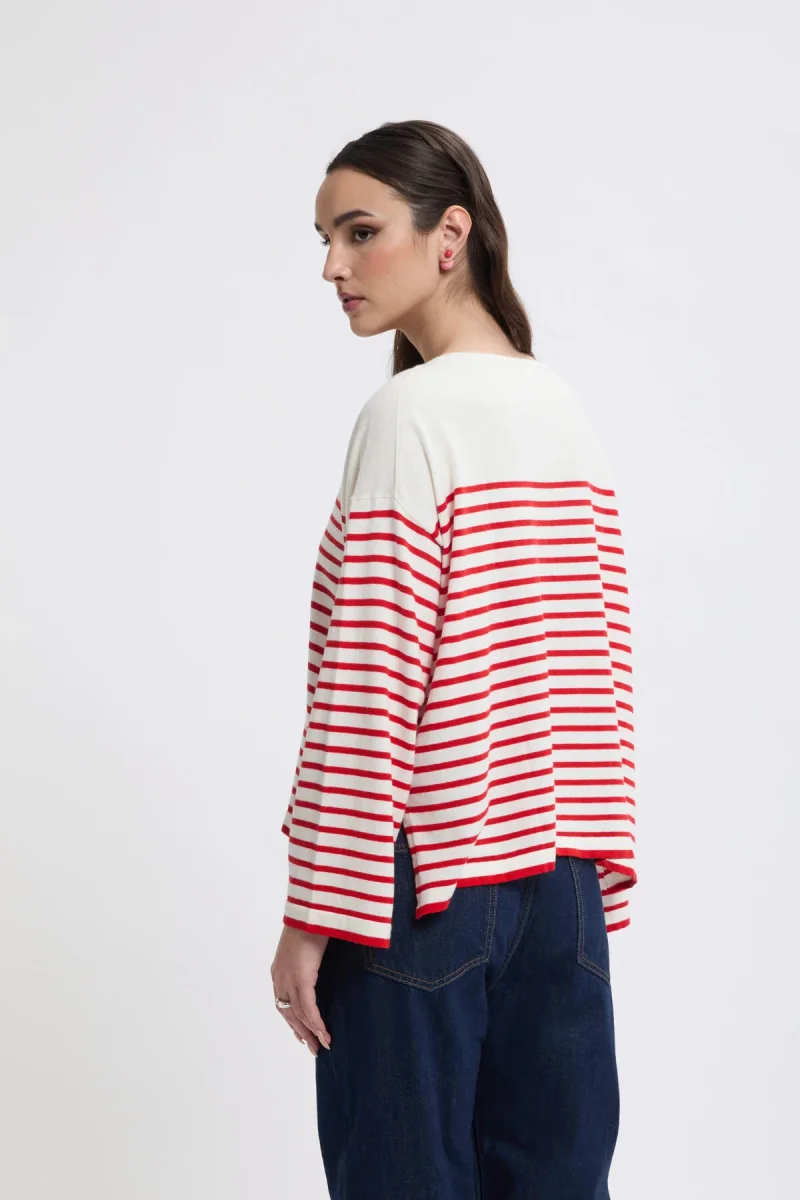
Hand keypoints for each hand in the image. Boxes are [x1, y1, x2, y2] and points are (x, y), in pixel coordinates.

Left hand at [271, 924, 331, 1056]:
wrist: (311, 908)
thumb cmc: (312, 921)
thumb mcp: (306, 944)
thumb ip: (308, 958)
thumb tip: (319, 964)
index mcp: (279, 970)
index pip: (282, 1003)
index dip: (292, 1021)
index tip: (301, 1034)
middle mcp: (280, 977)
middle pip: (289, 1013)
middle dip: (301, 1032)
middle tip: (313, 1047)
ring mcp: (289, 978)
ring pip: (298, 1014)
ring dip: (311, 1032)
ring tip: (322, 1045)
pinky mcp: (302, 978)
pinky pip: (309, 1008)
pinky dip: (316, 1023)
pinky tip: (324, 1034)